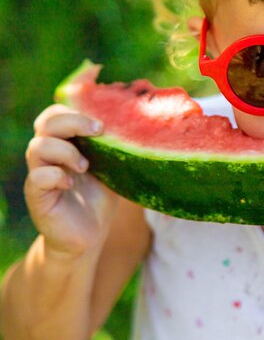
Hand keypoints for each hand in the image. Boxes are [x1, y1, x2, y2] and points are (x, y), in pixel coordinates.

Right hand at [24, 104, 120, 258]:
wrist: (88, 236)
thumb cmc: (100, 198)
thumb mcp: (113, 168)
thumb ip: (118, 147)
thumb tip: (147, 124)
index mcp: (65, 142)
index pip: (58, 112)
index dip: (75, 108)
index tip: (104, 120)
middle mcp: (48, 154)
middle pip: (45, 121)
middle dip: (73, 121)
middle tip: (98, 131)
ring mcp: (39, 174)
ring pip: (37, 146)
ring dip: (65, 151)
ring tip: (85, 165)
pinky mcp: (37, 196)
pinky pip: (37, 177)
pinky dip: (56, 176)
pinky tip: (72, 184)